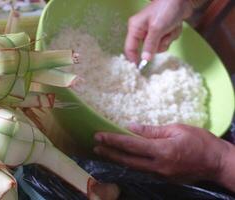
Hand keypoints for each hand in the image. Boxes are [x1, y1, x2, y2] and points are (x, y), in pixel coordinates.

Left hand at [94, 124, 233, 184]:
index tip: (99, 136)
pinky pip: (143, 169)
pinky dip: (130, 162)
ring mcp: (160, 174)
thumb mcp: (177, 129)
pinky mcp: (164, 178)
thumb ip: (152, 130)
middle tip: (95, 145)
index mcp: (162, 151)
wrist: (217, 163)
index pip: (131, 145)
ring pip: (133, 167)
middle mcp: (158, 166)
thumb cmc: (201, 141)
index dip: (113, 140)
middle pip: (128, 159)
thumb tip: (131, 127)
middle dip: (110, 152)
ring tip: (104, 151)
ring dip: (118, 159)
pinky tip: (123, 157)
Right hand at [125, 0, 192, 62]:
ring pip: (159, 46)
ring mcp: (153, 31)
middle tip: (164, 35)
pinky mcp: (162, 31)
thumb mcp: (157, 28)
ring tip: (171, 27)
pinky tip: (175, 25)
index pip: (129, 48)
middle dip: (159, 44)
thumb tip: (145, 59)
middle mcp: (142, 31)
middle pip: (147, 49)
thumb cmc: (166, 9)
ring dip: (168, 39)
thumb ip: (150, 45)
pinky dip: (172, 35)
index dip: (134, 58)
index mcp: (135, 28)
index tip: (141, 67)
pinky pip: (166, 40)